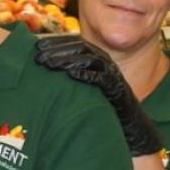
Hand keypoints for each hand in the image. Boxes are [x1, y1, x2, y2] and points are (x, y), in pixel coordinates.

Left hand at [34, 36, 161, 155]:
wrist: (131, 126)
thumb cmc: (104, 107)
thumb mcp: (86, 88)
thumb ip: (72, 77)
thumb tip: (45, 72)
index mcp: (98, 59)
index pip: (76, 43)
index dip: (57, 43)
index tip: (38, 46)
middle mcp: (106, 63)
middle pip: (81, 48)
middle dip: (58, 50)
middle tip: (38, 56)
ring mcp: (113, 76)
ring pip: (89, 60)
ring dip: (68, 60)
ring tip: (49, 64)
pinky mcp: (117, 90)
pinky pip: (102, 79)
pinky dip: (86, 75)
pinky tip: (70, 75)